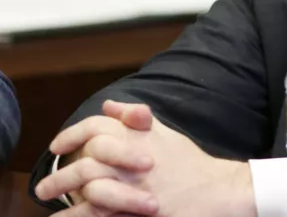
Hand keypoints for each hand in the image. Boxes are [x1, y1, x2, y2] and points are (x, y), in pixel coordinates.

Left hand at [36, 101, 254, 216]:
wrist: (217, 190)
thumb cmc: (190, 162)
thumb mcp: (165, 133)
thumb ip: (136, 118)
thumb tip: (109, 105)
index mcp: (138, 137)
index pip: (95, 128)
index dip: (72, 136)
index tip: (58, 147)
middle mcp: (133, 159)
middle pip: (85, 161)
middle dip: (60, 175)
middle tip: (44, 186)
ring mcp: (135, 186)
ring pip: (88, 189)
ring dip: (64, 194)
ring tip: (49, 201)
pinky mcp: (136, 209)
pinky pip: (98, 213)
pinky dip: (77, 216)